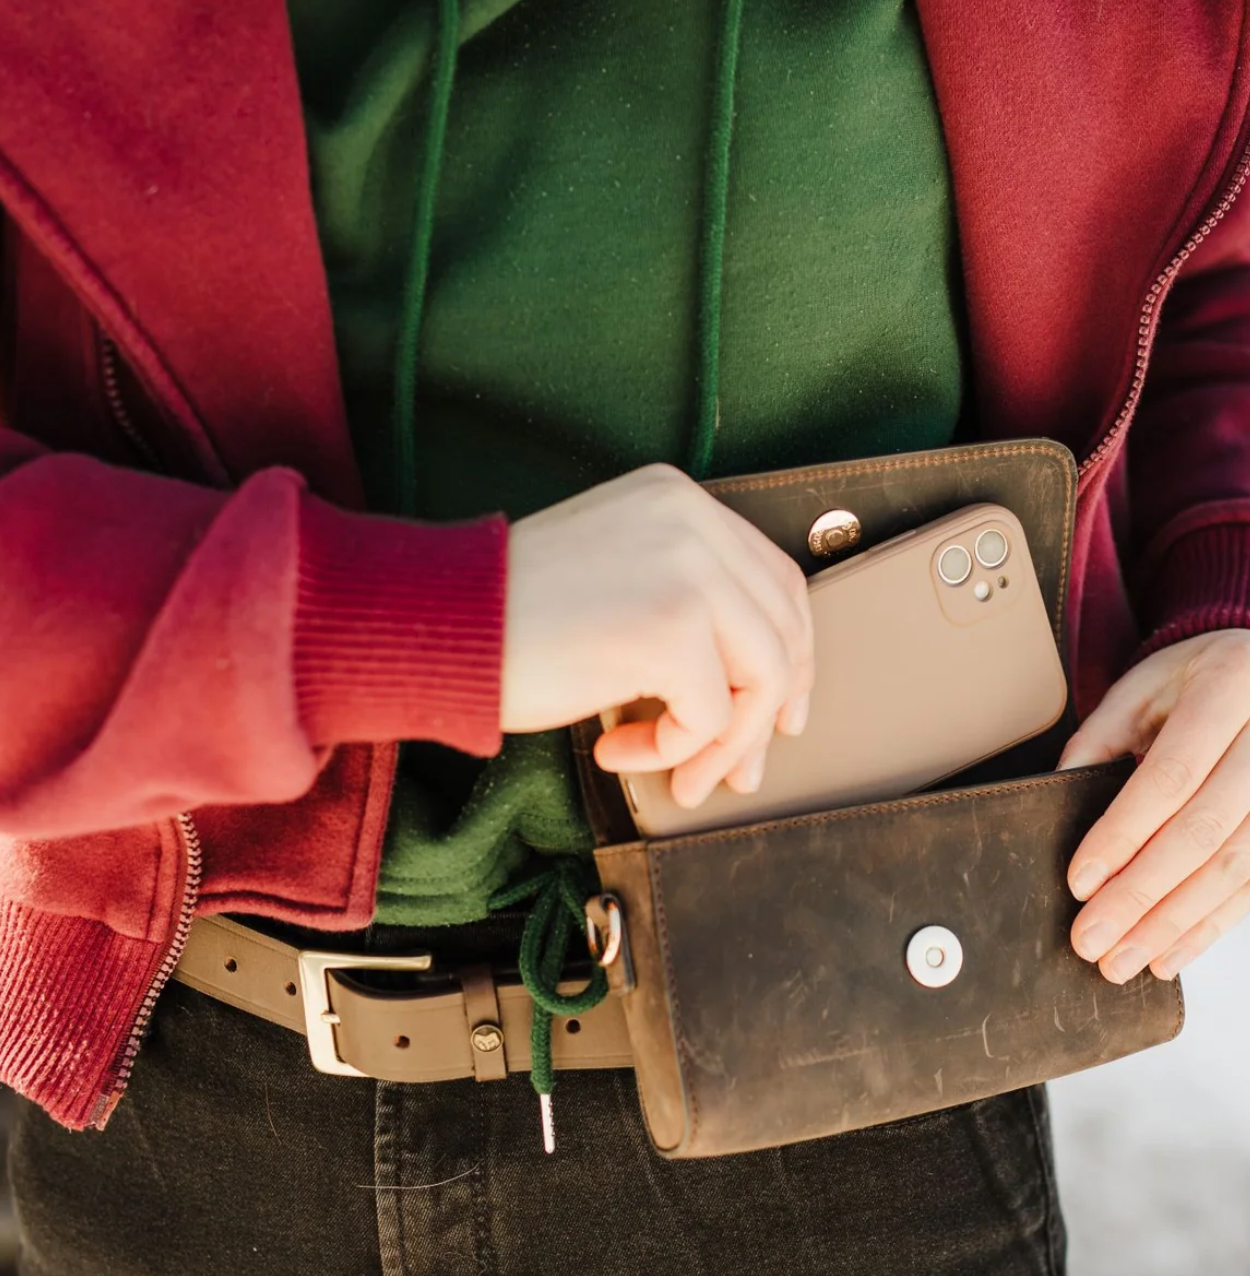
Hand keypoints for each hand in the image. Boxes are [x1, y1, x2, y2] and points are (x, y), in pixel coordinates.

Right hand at [501, 464, 813, 806]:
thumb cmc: (508, 614)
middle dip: (767, 712)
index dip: (789, 653)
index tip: (779, 709)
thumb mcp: (613, 575)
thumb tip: (753, 690)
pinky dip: (671, 751)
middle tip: (741, 767)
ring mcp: (687, 570)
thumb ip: (681, 602)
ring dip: (723, 745)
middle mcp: (692, 521)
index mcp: (678, 500)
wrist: (433, 623)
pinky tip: (613, 750)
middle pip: (782, 628)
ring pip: (760, 677)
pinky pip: (710, 716)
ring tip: (677, 775)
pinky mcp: (670, 628)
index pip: (775, 579)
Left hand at [1058, 629, 1249, 983]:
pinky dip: (1215, 922)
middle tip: (1092, 943)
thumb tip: (1056, 808)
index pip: (1170, 777)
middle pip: (1205, 831)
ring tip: (1124, 961)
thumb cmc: (1191, 682)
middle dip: (1141, 896)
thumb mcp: (1139, 688)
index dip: (1122, 835)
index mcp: (1233, 682)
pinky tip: (1172, 952)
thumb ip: (1097, 742)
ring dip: (1175, 924)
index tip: (1079, 884)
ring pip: (1238, 866)